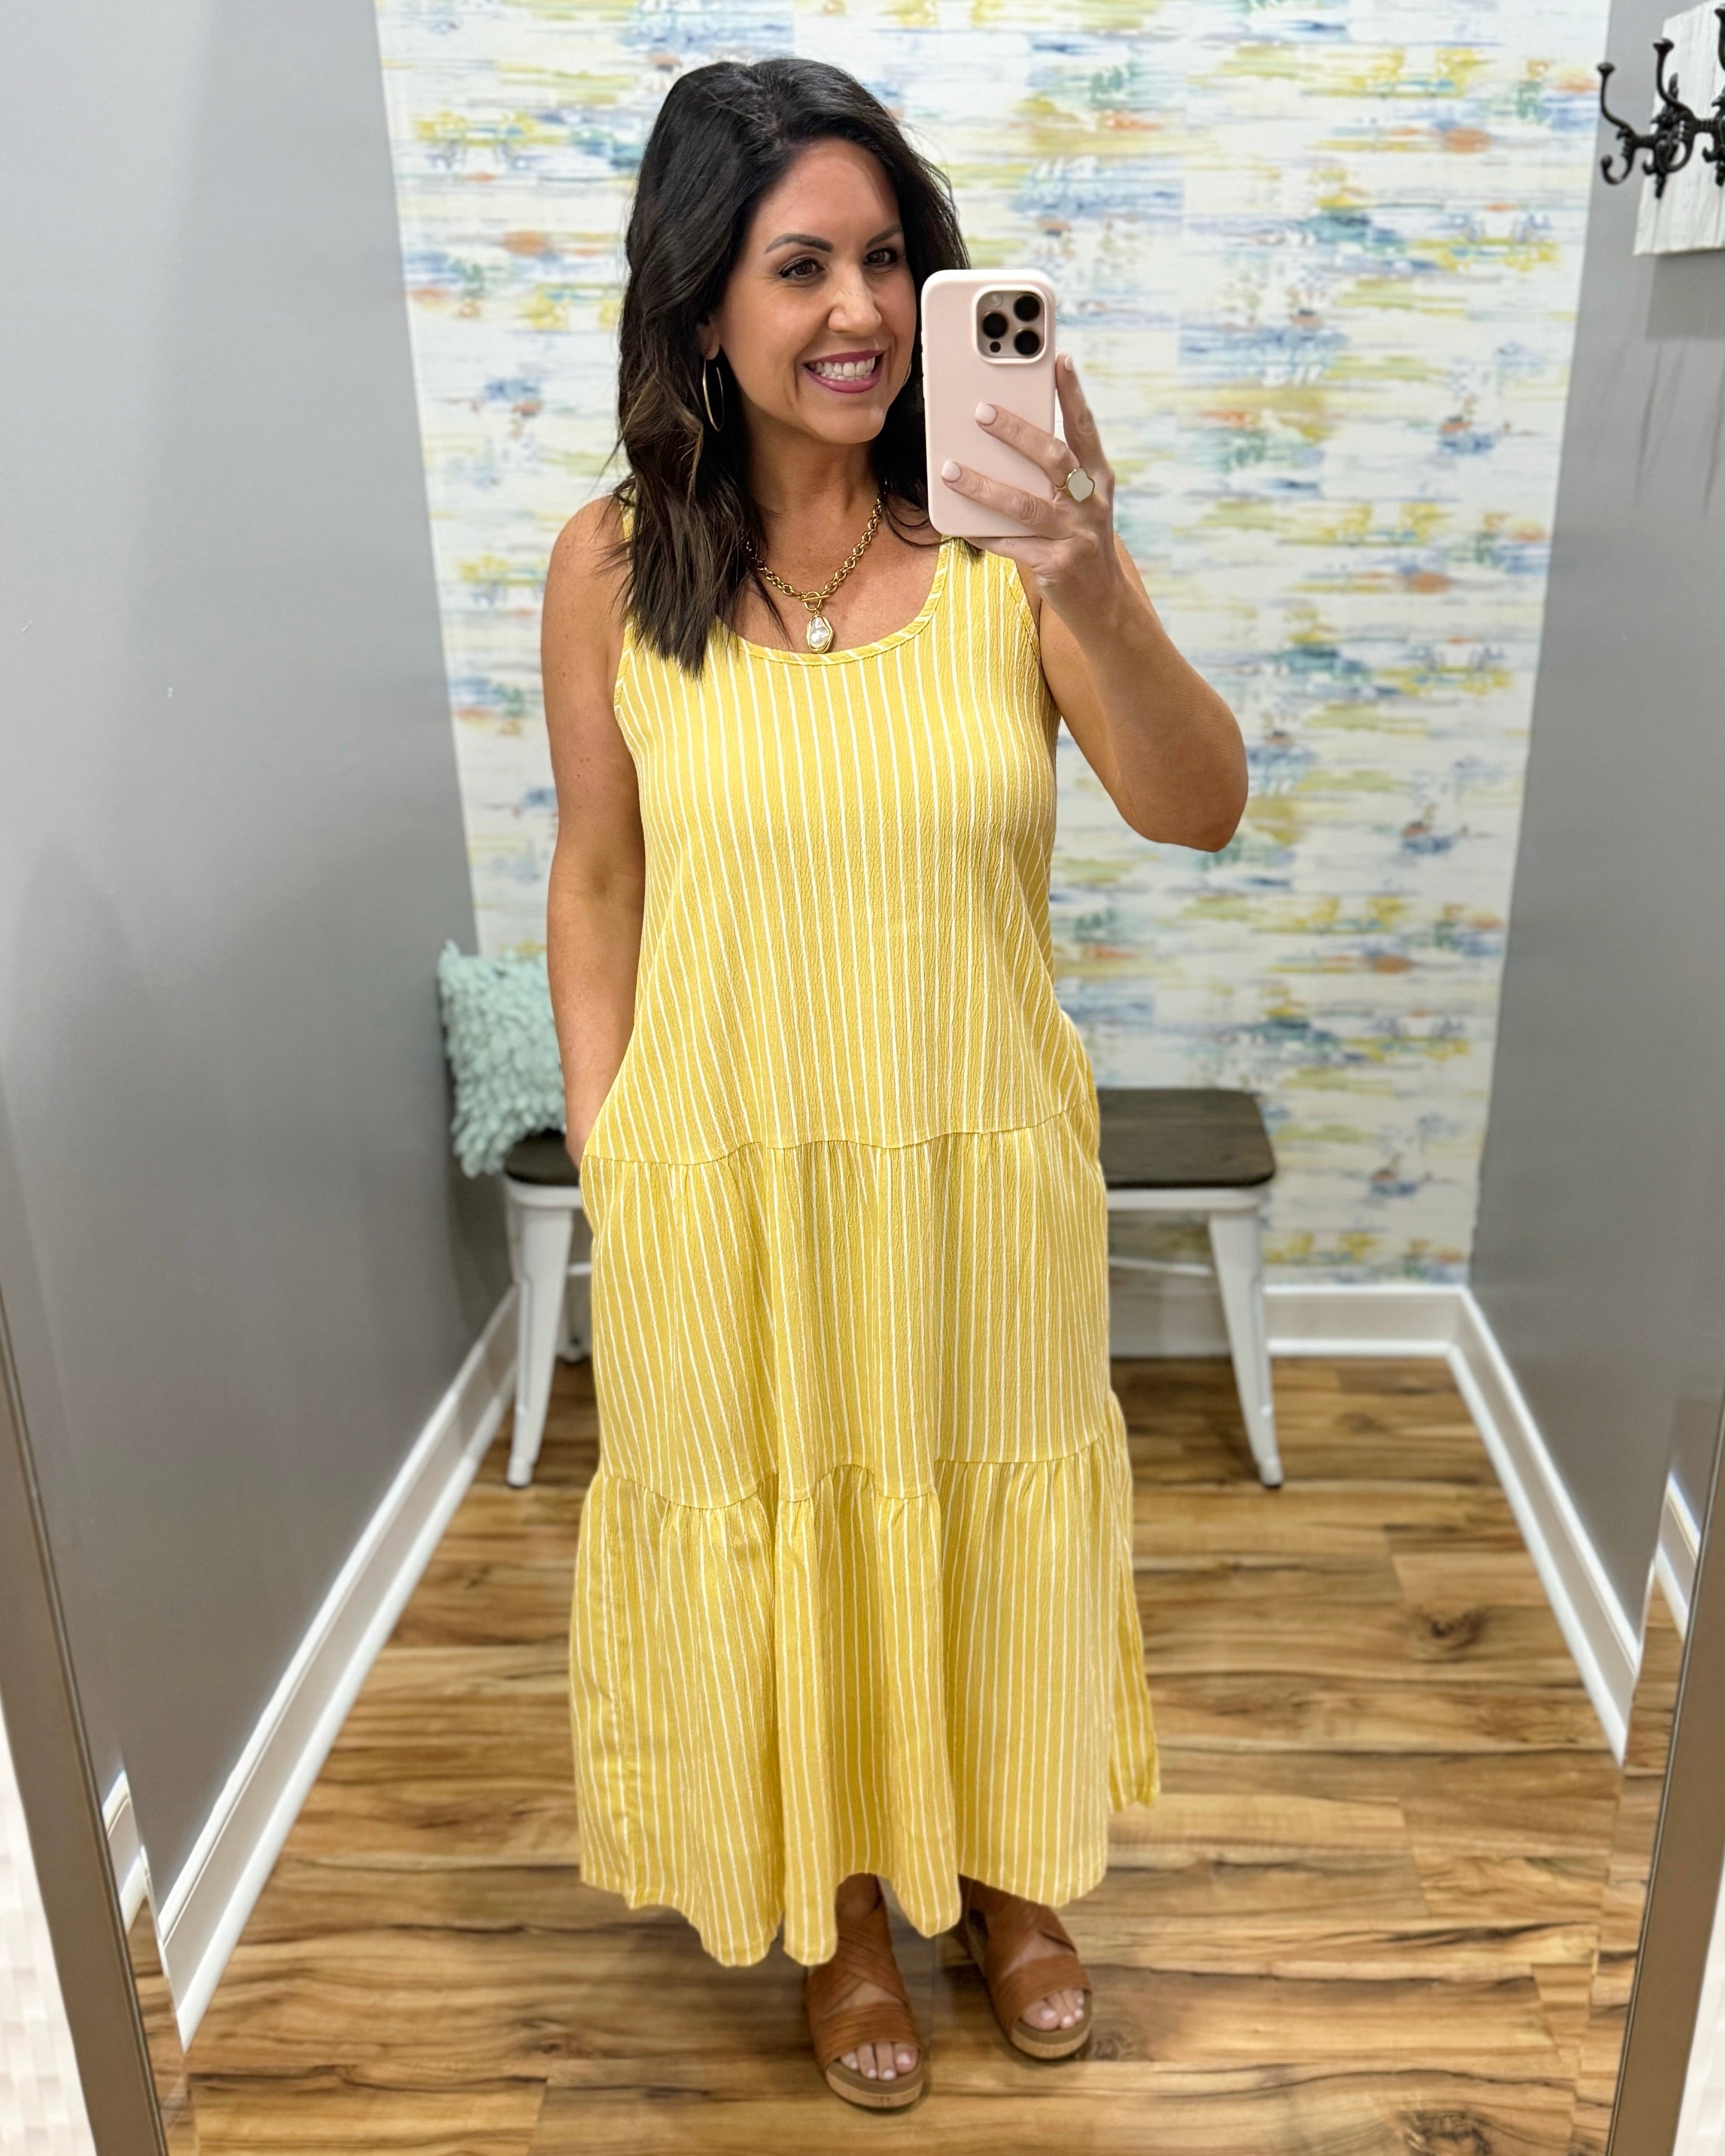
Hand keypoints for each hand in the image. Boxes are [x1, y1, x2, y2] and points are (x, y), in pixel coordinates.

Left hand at [938, 352, 1124, 631]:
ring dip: (983, 486)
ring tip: (950, 470)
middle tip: (982, 411)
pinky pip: (1010, 545)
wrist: (1103, 604)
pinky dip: (983, 534)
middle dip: (1017, 433)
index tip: (1058, 358)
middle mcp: (1090, 504)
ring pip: (1024, 504)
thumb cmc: (1080, 542)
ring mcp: (1075, 536)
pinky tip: (958, 524)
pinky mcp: (1056, 566)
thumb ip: (1055, 476)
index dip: (1073, 393)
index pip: (1085, 429)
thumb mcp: (1079, 504)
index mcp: (1099, 480)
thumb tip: (1009, 439)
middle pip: (1053, 458)